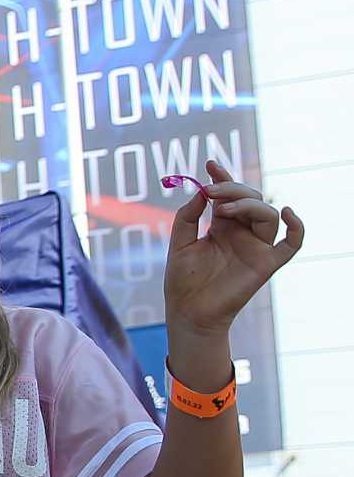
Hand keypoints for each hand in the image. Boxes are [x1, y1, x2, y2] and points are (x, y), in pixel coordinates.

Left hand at [164, 159, 302, 335]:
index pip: (229, 195)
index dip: (223, 178)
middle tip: (211, 191)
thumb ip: (188, 216)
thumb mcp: (179, 243)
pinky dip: (297, 228)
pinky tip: (288, 212)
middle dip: (232, 189)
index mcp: (222, 226)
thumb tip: (201, 192)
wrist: (188, 311)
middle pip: (251, 200)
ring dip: (250, 205)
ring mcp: (256, 247)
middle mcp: (242, 233)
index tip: (210, 165)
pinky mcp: (266, 264)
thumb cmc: (182, 280)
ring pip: (268, 215)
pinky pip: (291, 245)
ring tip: (224, 208)